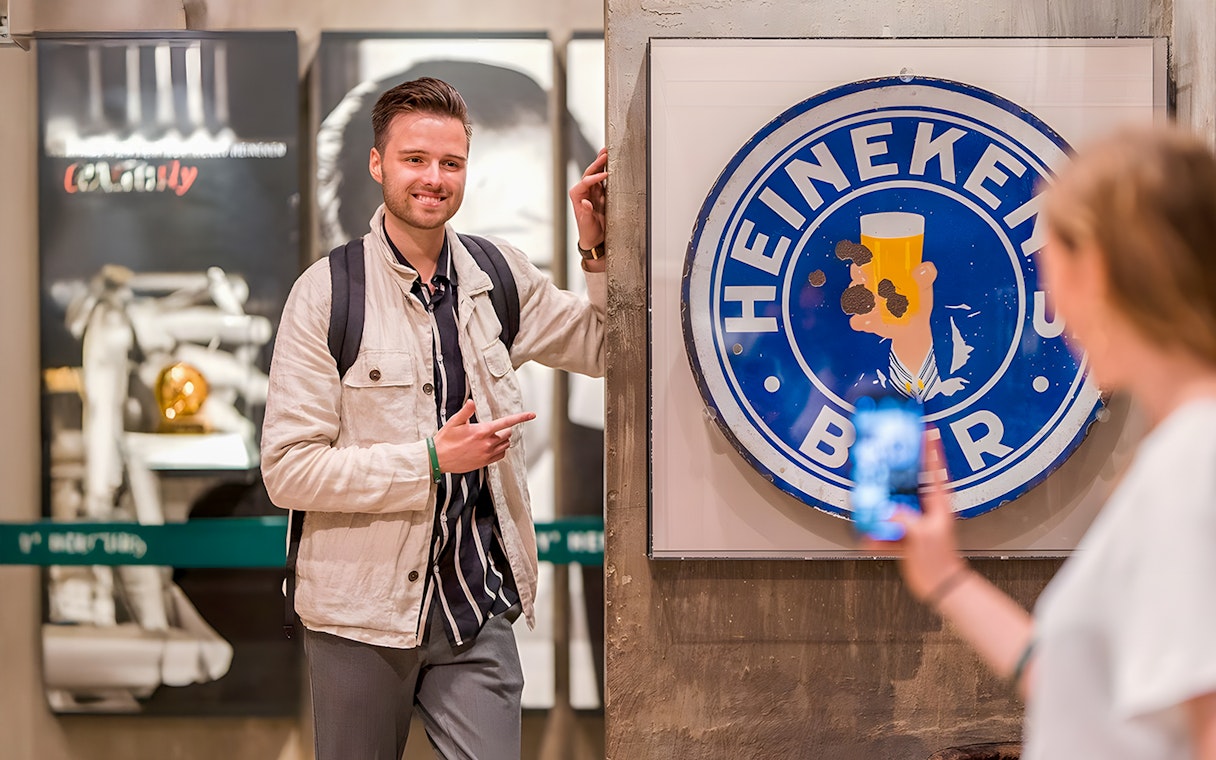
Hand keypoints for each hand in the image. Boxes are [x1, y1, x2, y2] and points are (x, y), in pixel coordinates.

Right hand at [432, 399, 535, 473]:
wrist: (438, 459)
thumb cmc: (445, 440)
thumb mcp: (454, 422)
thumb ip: (466, 412)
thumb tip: (472, 402)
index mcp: (481, 431)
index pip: (506, 422)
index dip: (521, 418)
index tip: (531, 415)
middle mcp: (487, 443)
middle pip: (507, 434)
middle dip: (503, 429)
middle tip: (490, 428)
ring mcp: (487, 454)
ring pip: (505, 445)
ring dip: (502, 440)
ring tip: (489, 437)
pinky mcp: (485, 462)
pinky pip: (500, 455)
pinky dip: (499, 450)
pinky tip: (489, 447)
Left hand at [570, 147, 607, 253]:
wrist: (594, 239)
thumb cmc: (588, 232)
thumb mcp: (587, 224)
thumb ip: (586, 213)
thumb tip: (585, 202)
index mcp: (577, 197)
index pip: (585, 182)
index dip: (594, 177)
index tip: (604, 174)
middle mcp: (584, 192)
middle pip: (589, 173)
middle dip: (597, 163)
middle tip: (605, 153)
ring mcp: (592, 192)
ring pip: (596, 174)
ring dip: (601, 163)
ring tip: (607, 152)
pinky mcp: (600, 195)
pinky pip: (603, 180)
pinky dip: (607, 171)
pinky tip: (611, 164)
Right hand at [872, 432, 967, 602]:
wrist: (939, 585)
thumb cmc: (940, 560)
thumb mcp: (922, 535)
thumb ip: (904, 519)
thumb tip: (887, 510)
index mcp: (937, 504)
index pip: (934, 470)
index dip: (931, 448)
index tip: (927, 429)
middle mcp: (924, 509)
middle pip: (907, 483)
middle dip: (893, 474)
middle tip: (883, 458)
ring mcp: (913, 521)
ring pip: (891, 505)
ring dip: (879, 508)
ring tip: (869, 507)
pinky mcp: (903, 535)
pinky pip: (884, 529)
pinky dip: (875, 534)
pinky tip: (869, 540)